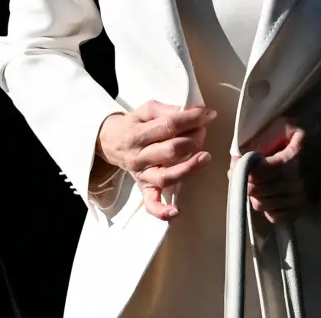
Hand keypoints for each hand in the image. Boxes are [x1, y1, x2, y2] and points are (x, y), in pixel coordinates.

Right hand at [96, 102, 216, 220]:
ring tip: (205, 157)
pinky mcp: (144, 189)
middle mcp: (139, 156)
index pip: (169, 125)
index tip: (209, 115)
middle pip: (171, 150)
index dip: (192, 119)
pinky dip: (162, 210)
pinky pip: (151, 204)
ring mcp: (142, 175)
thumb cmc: (134, 124)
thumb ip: (166, 110)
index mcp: (138, 134)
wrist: (111, 142)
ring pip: (166, 176)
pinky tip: (177, 210)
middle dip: (193, 139)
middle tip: (203, 131)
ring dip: (188, 168)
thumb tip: (191, 112)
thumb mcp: (146, 110)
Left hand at [231, 117, 320, 224]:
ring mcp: (301, 200)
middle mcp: (296, 185)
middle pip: (257, 191)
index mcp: (291, 162)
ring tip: (255, 181)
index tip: (236, 161)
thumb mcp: (285, 125)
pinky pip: (276, 216)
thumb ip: (264, 138)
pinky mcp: (304, 209)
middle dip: (244, 180)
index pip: (256, 174)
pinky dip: (267, 207)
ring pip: (262, 205)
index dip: (240, 168)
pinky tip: (268, 193)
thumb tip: (241, 153)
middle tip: (241, 170)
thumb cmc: (308, 134)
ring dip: (254, 193)